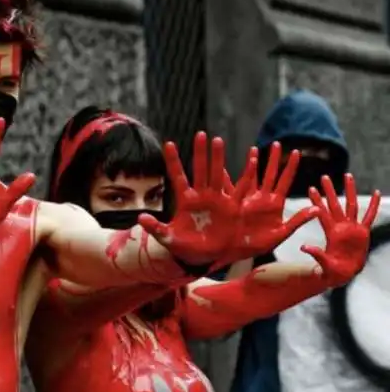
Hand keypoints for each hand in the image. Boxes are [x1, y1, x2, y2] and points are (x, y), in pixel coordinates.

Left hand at [139, 132, 250, 264]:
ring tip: (217, 140)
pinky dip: (245, 175)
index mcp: (185, 201)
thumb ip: (155, 228)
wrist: (204, 257)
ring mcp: (216, 200)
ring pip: (217, 173)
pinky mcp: (231, 208)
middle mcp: (201, 196)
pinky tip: (251, 159)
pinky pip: (239, 189)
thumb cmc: (184, 247)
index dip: (173, 161)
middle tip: (200, 134)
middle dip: (199, 152)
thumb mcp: (168, 238)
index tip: (168, 143)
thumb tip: (140, 218)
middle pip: (199, 169)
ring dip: (217, 158)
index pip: (177, 176)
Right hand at [223, 142, 319, 259]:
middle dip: (273, 159)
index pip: (285, 181)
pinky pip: (231, 187)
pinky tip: (226, 166)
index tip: (296, 152)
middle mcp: (261, 199)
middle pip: (270, 174)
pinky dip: (228, 177)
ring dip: (252, 162)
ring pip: (251, 176)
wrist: (238, 252)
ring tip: (254, 149)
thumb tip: (317, 210)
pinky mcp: (233, 203)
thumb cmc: (259, 245)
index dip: (290, 167)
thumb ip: (297, 221)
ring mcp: (247, 199)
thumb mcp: (281, 234)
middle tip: (277, 143)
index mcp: (275, 204)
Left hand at [301, 174, 379, 285]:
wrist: (342, 274)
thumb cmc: (330, 270)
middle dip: (330, 191)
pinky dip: (373, 205)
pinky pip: (369, 216)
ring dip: (350, 191)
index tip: (311, 188)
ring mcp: (352, 228)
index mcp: (331, 232)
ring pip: (352, 205)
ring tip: (348, 176)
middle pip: (335, 204)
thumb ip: (316, 254)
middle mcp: (341, 227)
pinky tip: (375, 193)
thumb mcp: (322, 263)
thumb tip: (303, 247)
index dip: (317, 201)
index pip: (322, 213)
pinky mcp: (363, 232)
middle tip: (324, 176)